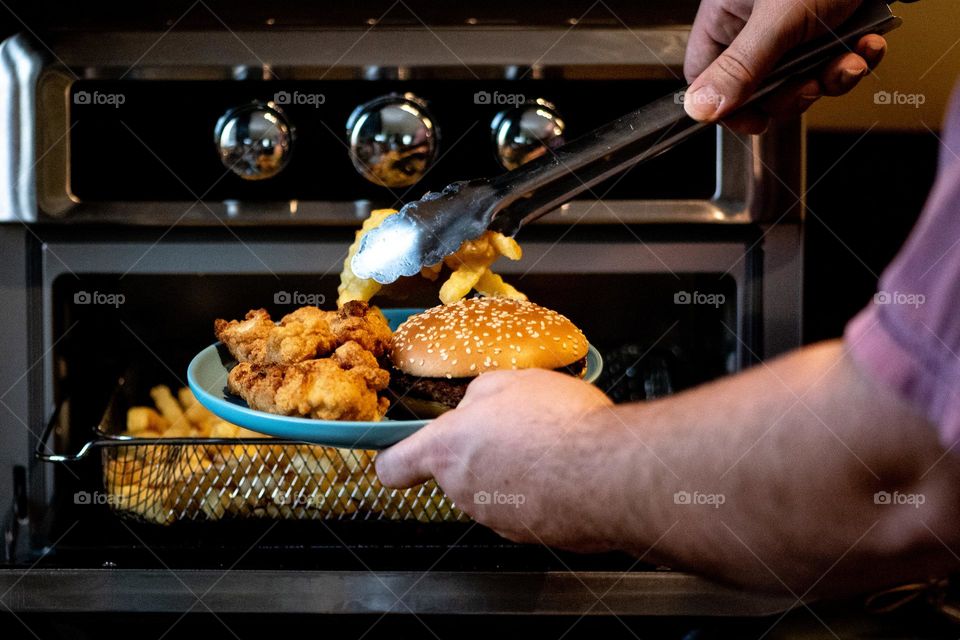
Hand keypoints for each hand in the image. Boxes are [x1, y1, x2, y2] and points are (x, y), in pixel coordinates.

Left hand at [375, 369, 620, 550]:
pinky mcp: (530, 536)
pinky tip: (567, 471)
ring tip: (551, 446)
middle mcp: (464, 490)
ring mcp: (497, 519)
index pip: (393, 467)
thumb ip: (479, 395)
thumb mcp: (510, 380)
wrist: (609, 473)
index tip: (397, 454)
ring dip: (514, 470)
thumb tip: (475, 405)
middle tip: (516, 428)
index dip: (392, 459)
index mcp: (447, 449)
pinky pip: (526, 509)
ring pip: (494, 490)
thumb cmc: (558, 424)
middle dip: (481, 452)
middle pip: (456, 473)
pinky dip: (541, 492)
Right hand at [683, 0, 886, 132]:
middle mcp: (755, 25)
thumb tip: (700, 108)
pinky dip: (854, 60)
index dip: (729, 104)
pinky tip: (866, 45)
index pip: (708, 75)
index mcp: (727, 15)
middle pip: (759, 88)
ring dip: (831, 78)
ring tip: (849, 59)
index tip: (757, 119)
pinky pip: (832, 64)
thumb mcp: (779, 19)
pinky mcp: (828, 31)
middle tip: (809, 85)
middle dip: (793, 93)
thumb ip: (741, 67)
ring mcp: (793, 30)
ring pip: (801, 80)